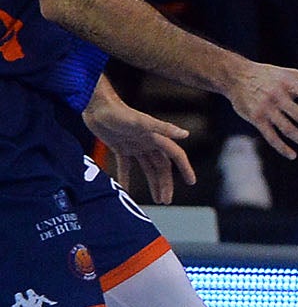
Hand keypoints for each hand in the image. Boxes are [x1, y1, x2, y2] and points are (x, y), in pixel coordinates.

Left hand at [83, 90, 192, 204]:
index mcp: (156, 138)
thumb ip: (163, 128)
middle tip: (166, 200)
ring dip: (152, 183)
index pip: (175, 155)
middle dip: (165, 183)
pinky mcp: (120, 147)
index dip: (184, 168)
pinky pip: (125, 167)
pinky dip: (126, 178)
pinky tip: (125, 190)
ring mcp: (135, 146)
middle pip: (161, 167)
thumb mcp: (141, 122)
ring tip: (156, 199)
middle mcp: (148, 143)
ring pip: (147, 168)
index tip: (191, 182)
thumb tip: (186, 134)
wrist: (96, 106)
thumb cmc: (119, 112)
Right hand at [224, 58, 297, 155]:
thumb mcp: (291, 73)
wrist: (237, 77)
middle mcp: (277, 97)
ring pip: (287, 128)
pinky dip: (281, 147)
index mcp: (288, 84)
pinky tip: (293, 155)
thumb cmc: (269, 75)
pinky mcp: (256, 119)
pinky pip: (270, 136)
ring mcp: (266, 109)